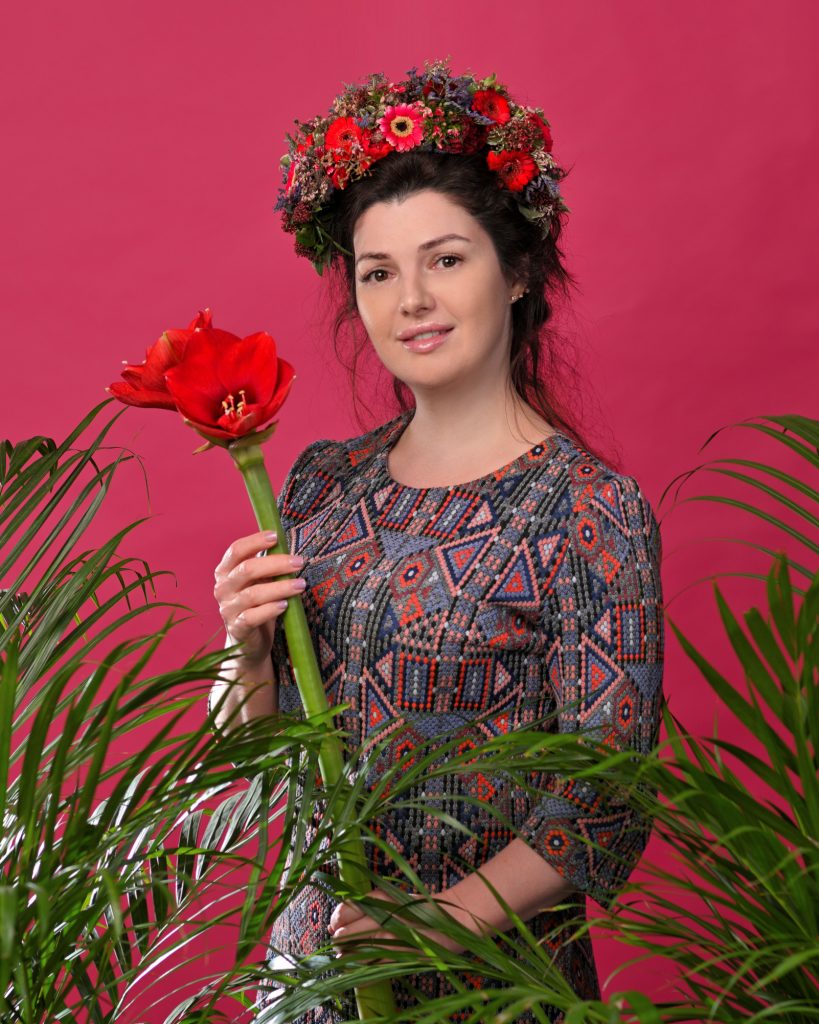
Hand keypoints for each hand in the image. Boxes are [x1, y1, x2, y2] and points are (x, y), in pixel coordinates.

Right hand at [213, 529, 306, 665]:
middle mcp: (222, 588)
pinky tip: (286, 605)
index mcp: (225, 571)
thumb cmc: (257, 604)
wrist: (250, 640)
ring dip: (280, 587)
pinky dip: (270, 609)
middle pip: (247, 569)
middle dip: (276, 563)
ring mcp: (227, 609)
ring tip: (300, 584)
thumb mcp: (260, 581)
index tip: (276, 536)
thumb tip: (285, 544)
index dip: (255, 541)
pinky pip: (253, 616)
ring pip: (253, 594)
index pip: (236, 550)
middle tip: (298, 562)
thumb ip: (267, 566)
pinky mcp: (237, 628)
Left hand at [328, 888, 465, 963]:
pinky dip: (360, 973)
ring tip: (350, 957)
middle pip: (345, 935)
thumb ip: (365, 906)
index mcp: (380, 900)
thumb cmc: (419, 909)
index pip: (344, 911)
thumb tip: (335, 924)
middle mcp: (383, 919)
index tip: (336, 925)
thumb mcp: (391, 898)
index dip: (336, 920)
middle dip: (341, 941)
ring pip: (355, 954)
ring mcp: (391, 940)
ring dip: (348, 957)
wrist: (453, 920)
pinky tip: (358, 973)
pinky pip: (371, 971)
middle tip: (343, 943)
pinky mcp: (401, 959)